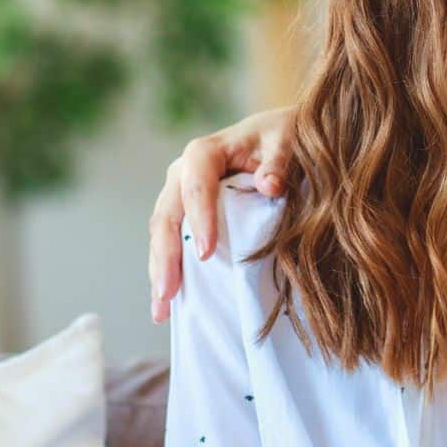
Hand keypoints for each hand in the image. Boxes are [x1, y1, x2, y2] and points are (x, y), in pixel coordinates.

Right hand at [148, 106, 296, 321]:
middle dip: (165, 255)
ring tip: (162, 308)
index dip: (198, 218)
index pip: (196, 185)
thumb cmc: (283, 138)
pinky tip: (166, 306)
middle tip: (169, 293)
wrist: (278, 138)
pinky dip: (166, 273)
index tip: (204, 252)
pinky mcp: (184, 216)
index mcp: (205, 152)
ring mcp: (179, 196)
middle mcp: (183, 173)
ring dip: (159, 271)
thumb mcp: (287, 141)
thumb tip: (269, 185)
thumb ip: (279, 162)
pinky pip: (169, 244)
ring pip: (161, 234)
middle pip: (167, 214)